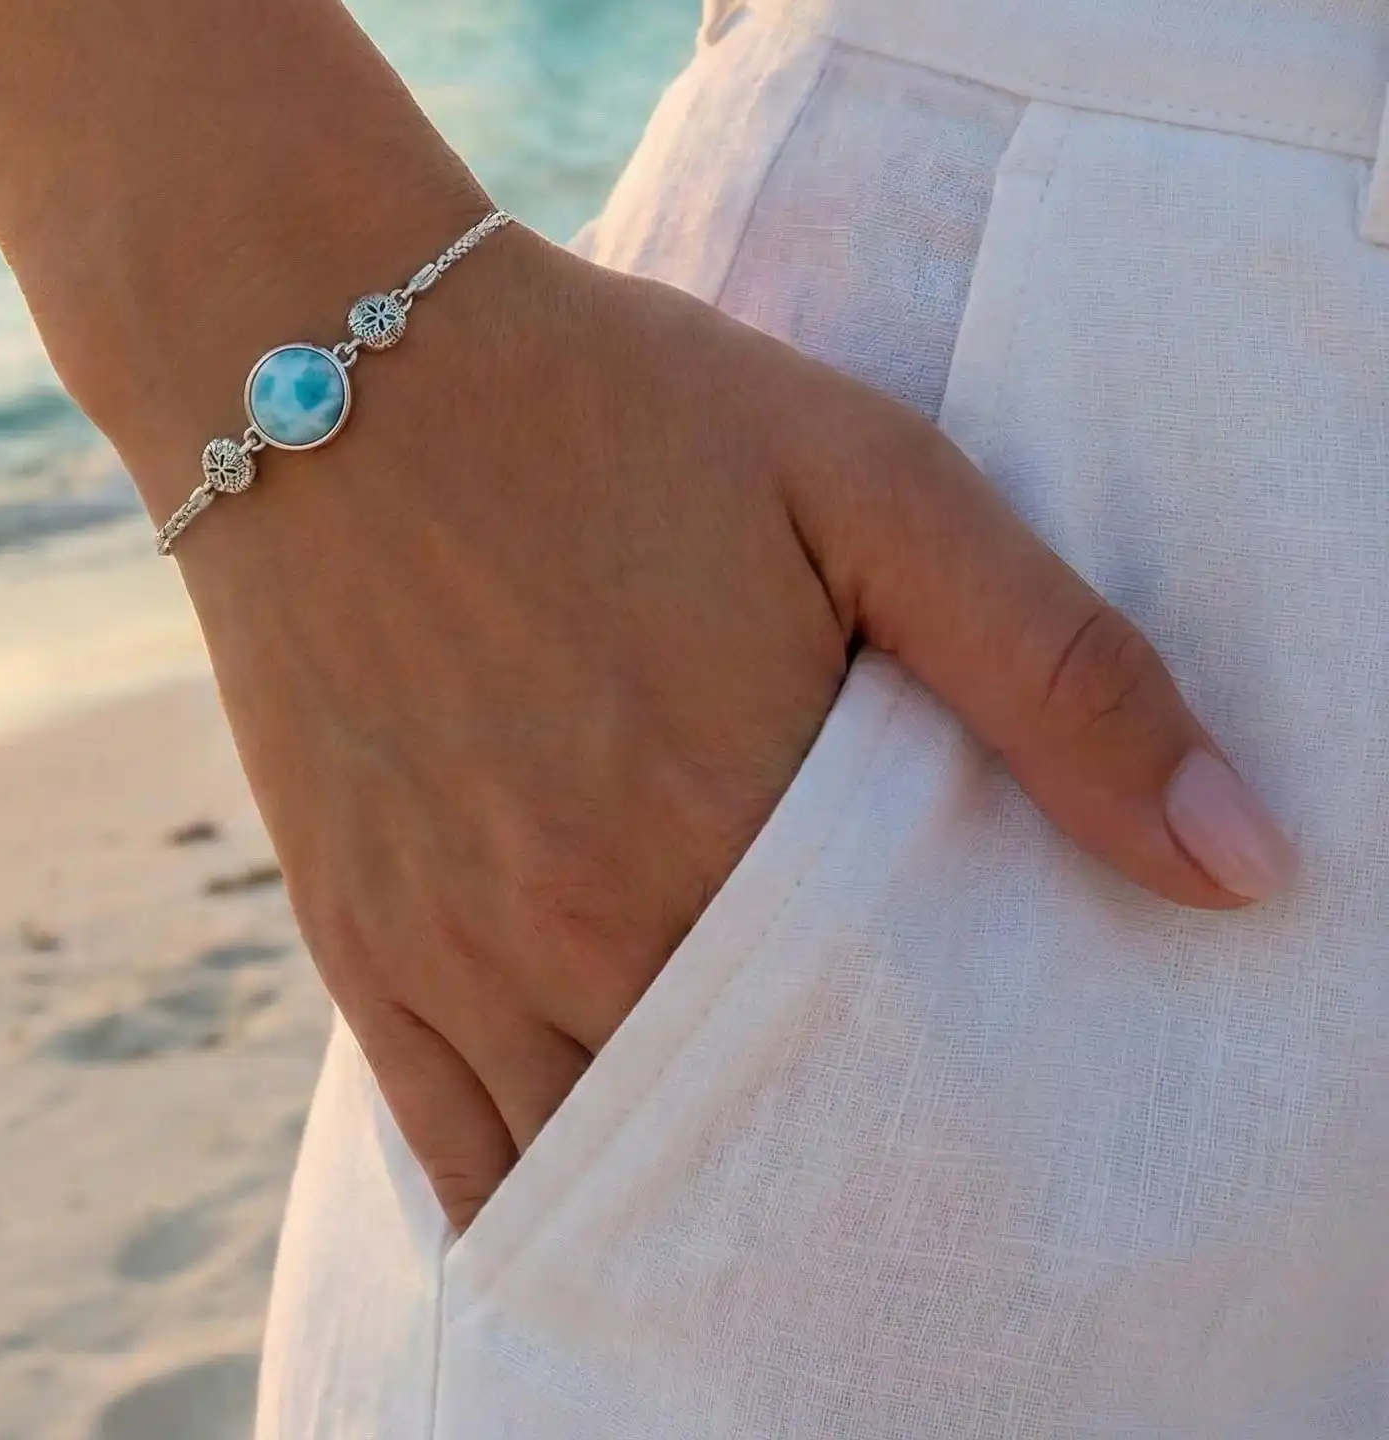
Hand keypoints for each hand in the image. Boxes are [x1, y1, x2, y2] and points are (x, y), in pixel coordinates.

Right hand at [173, 226, 1296, 1228]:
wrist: (322, 360)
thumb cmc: (610, 402)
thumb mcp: (866, 476)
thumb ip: (1057, 668)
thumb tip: (1244, 864)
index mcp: (732, 822)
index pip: (903, 1058)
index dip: (970, 1090)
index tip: (1005, 1083)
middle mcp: (585, 925)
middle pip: (760, 1135)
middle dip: (843, 1155)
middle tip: (899, 1138)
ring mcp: (455, 949)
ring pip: (613, 1167)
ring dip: (704, 1201)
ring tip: (770, 1189)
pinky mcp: (358, 937)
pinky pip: (459, 1149)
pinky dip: (543, 1201)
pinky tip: (607, 1206)